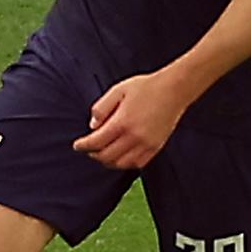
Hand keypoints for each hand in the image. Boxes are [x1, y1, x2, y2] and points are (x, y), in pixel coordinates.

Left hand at [73, 67, 188, 169]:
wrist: (173, 90)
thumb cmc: (145, 87)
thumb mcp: (117, 90)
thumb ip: (101, 108)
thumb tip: (92, 126)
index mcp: (122, 122)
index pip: (96, 142)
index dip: (83, 146)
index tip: (77, 145)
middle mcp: (134, 137)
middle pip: (107, 156)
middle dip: (94, 154)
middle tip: (89, 149)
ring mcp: (146, 144)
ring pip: (121, 163)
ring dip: (108, 161)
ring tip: (103, 154)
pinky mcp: (156, 147)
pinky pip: (137, 164)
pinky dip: (125, 163)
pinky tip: (120, 156)